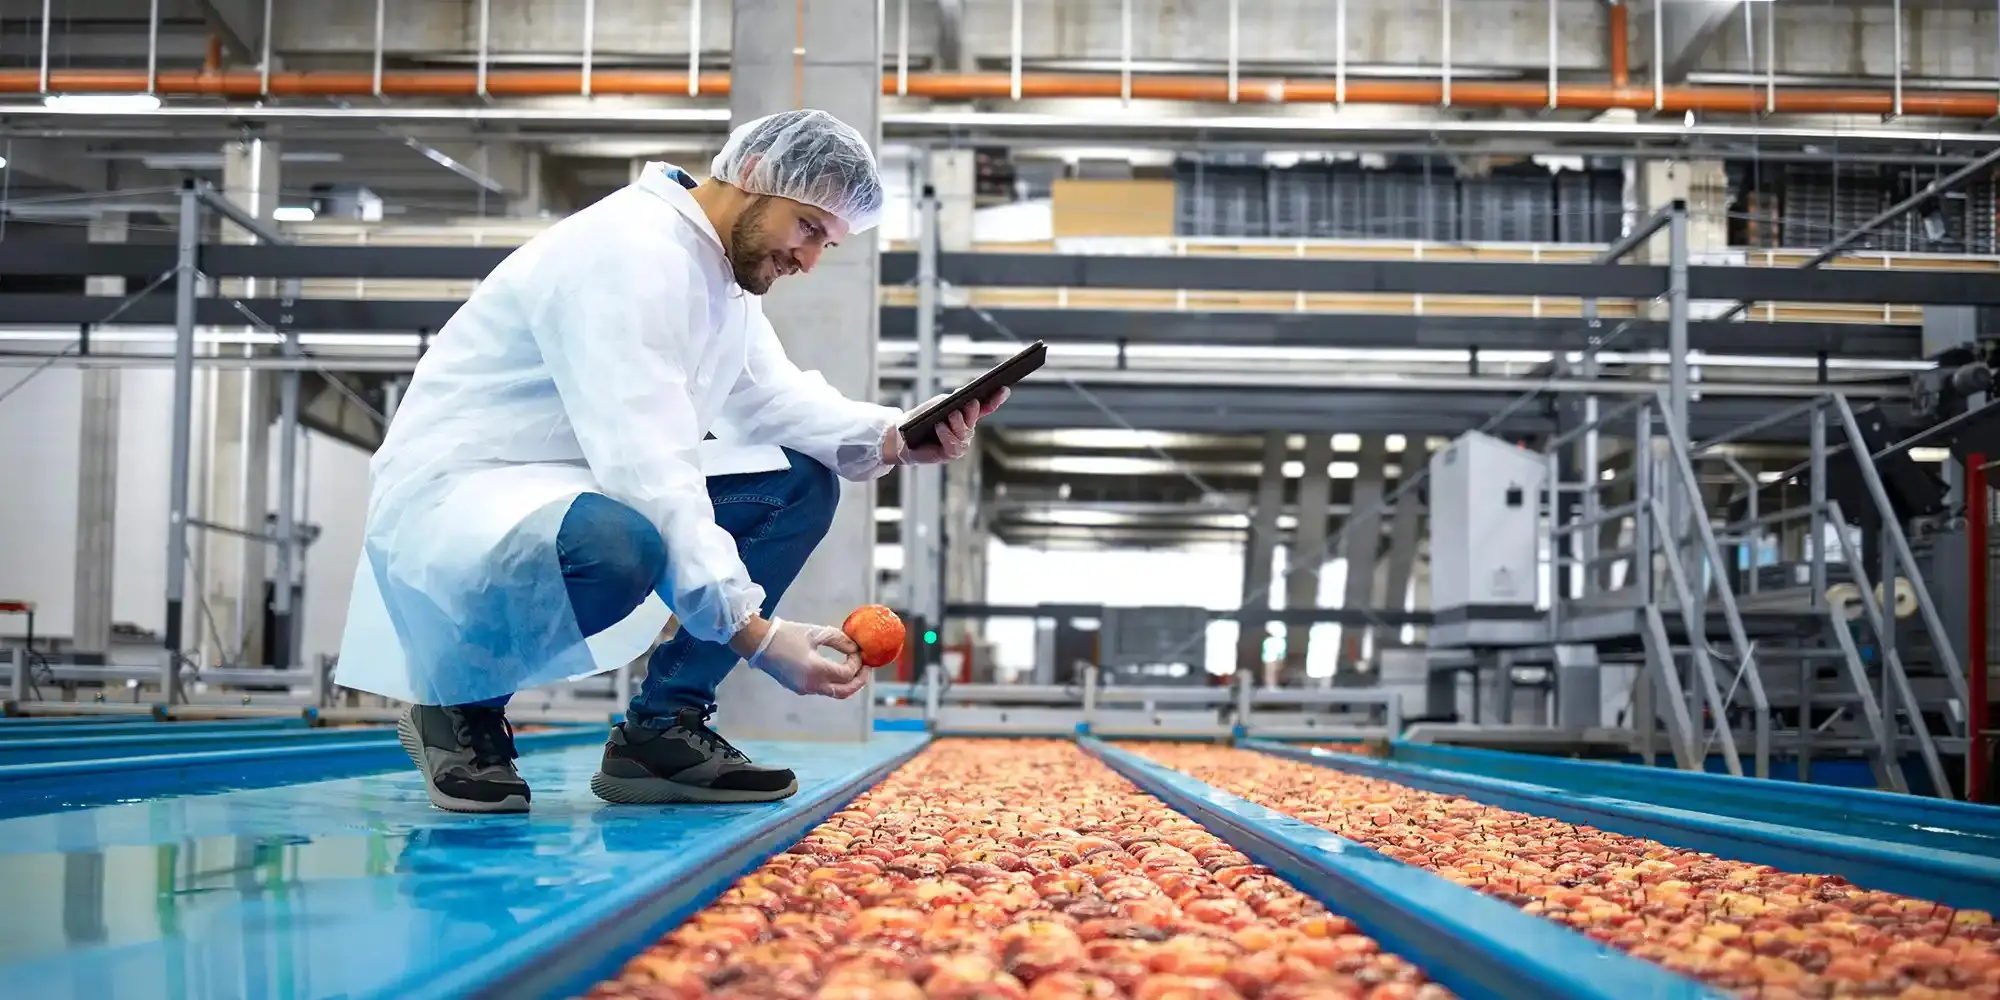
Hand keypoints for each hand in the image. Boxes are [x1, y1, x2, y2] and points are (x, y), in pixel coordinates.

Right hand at [739, 616, 867, 697]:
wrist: (758, 644)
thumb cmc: (786, 634)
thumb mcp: (816, 632)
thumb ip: (839, 640)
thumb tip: (855, 648)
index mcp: (816, 670)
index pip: (847, 673)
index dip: (857, 662)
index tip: (858, 650)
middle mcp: (811, 684)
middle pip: (845, 691)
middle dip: (860, 680)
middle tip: (868, 668)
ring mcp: (804, 689)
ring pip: (835, 693)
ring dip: (848, 683)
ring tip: (856, 669)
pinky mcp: (799, 689)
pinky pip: (823, 690)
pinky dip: (835, 683)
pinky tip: (838, 669)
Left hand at [883, 388, 1008, 465]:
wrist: (903, 434)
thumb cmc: (922, 417)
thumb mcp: (939, 403)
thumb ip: (954, 400)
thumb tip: (967, 397)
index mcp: (966, 416)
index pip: (985, 407)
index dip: (995, 399)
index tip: (1004, 388)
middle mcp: (966, 430)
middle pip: (974, 419)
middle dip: (972, 411)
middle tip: (971, 402)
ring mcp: (960, 444)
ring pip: (965, 433)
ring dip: (958, 423)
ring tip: (949, 415)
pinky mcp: (950, 454)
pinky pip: (953, 445)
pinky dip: (946, 434)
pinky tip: (939, 427)